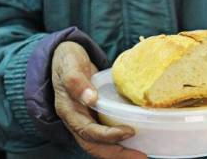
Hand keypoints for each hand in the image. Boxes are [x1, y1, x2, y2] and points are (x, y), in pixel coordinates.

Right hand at [52, 41, 146, 158]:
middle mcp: (75, 119)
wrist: (64, 57)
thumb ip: (76, 81)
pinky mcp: (93, 115)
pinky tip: (134, 140)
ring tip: (141, 154)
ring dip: (119, 152)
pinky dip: (118, 140)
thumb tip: (90, 98)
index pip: (88, 131)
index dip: (108, 135)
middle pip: (94, 145)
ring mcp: (84, 119)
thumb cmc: (67, 59)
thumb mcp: (69, 64)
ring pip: (99, 144)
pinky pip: (104, 133)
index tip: (129, 131)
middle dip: (117, 154)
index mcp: (68, 110)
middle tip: (141, 157)